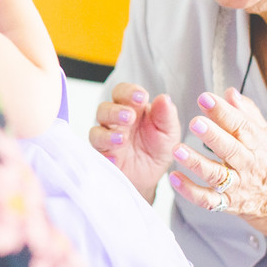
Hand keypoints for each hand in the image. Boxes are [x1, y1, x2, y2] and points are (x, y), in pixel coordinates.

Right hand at [90, 83, 179, 201]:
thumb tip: (163, 98)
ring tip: (122, 138)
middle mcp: (116, 121)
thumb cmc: (159, 148)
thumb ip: (166, 115)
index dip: (129, 92)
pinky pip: (97, 153)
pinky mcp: (104, 156)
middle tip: (129, 117)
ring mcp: (107, 138)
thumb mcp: (169, 131)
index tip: (142, 97)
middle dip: (115, 111)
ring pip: (96, 130)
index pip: (123, 92)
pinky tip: (115, 157)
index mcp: (132, 108)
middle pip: (105, 109)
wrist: (153, 174)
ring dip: (108, 133)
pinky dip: (105, 154)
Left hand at [168, 87, 266, 233]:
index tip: (206, 98)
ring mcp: (236, 185)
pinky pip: (206, 199)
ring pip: (216, 174)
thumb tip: (230, 93)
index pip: (240, 125)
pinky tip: (175, 178)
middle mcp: (246, 164)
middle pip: (230, 149)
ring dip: (196, 162)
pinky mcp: (226, 202)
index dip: (222, 111)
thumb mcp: (264, 134)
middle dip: (212, 135)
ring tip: (178, 149)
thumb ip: (247, 113)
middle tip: (195, 122)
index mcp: (254, 144)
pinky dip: (190, 191)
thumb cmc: (266, 161)